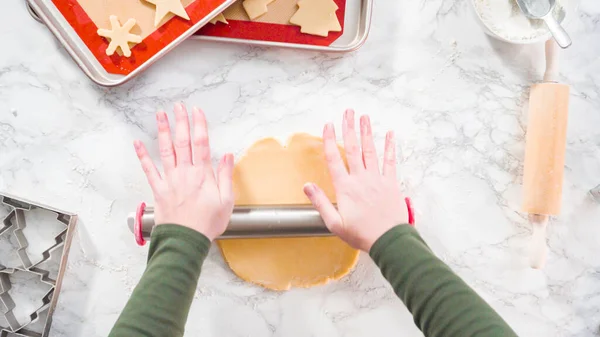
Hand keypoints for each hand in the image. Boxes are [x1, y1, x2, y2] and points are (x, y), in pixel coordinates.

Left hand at [134, 103, 233, 240]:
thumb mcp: (226, 201)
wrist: (186, 240)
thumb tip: (228, 156)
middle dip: (181, 122)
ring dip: (163, 131)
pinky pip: (149, 169)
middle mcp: (185, 173)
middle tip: (179, 106)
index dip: (199, 125)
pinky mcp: (159, 189)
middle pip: (183, 141)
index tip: (197, 111)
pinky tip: (138, 143)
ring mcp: (170, 180)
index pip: (202, 143)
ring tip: (161, 115)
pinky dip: (143, 156)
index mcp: (203, 174)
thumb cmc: (207, 223)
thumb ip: (226, 176)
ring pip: (166, 150)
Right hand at [303, 109, 407, 251]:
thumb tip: (307, 186)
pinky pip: (390, 161)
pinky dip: (390, 147)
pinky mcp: (391, 183)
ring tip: (364, 117)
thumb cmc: (361, 234)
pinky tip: (389, 134)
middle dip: (349, 128)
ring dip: (366, 132)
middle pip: (353, 148)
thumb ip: (320, 203)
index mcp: (345, 188)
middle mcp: (360, 179)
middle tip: (348, 112)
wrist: (389, 240)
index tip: (328, 125)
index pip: (334, 159)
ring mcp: (377, 179)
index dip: (330, 140)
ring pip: (370, 151)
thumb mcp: (335, 223)